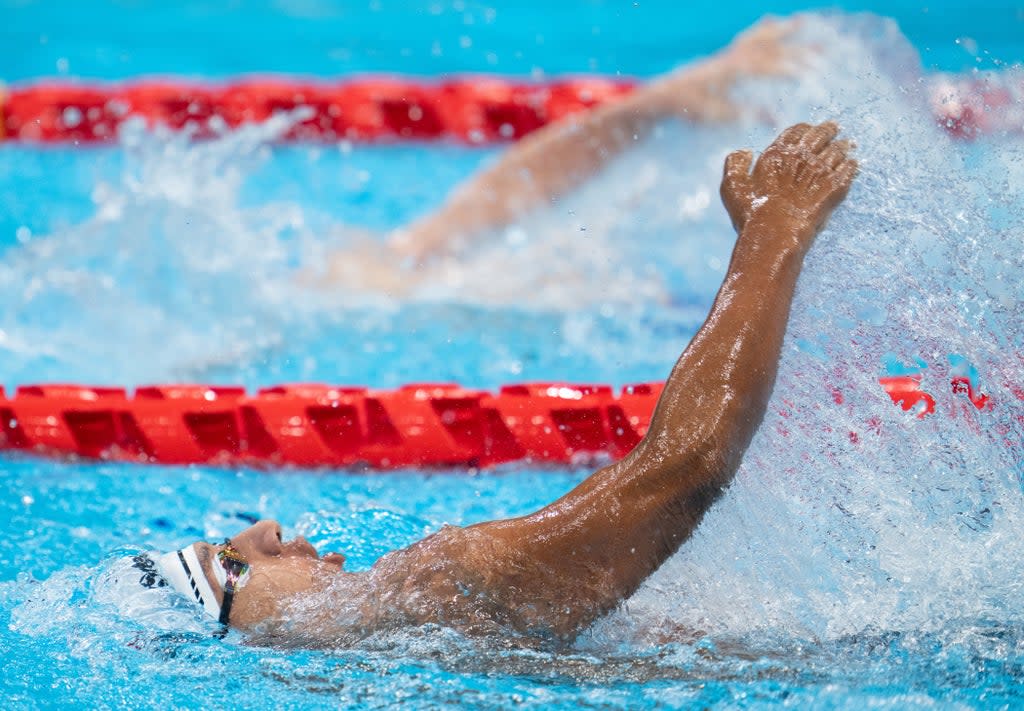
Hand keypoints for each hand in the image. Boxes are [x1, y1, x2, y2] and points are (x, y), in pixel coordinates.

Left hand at [641, 18, 807, 121]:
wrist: (665, 95)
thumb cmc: (690, 108)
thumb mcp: (717, 116)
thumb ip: (746, 115)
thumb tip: (775, 119)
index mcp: (732, 72)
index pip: (767, 67)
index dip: (790, 69)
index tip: (811, 73)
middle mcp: (733, 58)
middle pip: (770, 49)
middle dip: (797, 51)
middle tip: (823, 54)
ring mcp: (729, 54)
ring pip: (759, 37)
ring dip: (781, 30)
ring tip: (802, 21)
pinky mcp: (725, 56)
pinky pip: (747, 38)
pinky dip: (762, 30)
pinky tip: (772, 23)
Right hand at [719, 121, 856, 251]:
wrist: (775, 233)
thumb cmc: (752, 214)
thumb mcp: (732, 187)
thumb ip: (735, 164)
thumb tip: (745, 151)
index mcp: (776, 154)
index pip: (794, 132)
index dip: (803, 128)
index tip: (809, 128)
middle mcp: (800, 158)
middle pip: (819, 136)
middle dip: (828, 130)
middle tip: (834, 128)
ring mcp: (819, 172)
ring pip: (836, 151)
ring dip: (843, 146)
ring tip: (848, 144)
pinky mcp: (834, 187)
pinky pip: (848, 171)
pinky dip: (852, 166)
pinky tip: (854, 165)